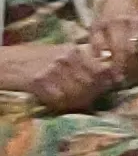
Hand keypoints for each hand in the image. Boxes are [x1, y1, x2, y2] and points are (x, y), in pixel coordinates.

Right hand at [0, 37, 114, 112]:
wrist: (6, 62)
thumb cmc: (35, 57)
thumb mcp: (61, 52)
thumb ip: (82, 61)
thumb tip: (107, 74)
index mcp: (75, 49)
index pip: (103, 68)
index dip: (108, 81)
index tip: (109, 88)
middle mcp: (67, 58)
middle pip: (92, 83)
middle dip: (94, 94)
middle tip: (90, 100)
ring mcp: (53, 70)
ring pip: (78, 93)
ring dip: (79, 102)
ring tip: (75, 103)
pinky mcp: (39, 82)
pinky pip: (59, 100)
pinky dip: (62, 105)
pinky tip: (59, 103)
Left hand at [91, 0, 137, 81]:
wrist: (125, 2)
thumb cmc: (107, 20)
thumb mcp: (96, 29)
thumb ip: (96, 45)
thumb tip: (100, 62)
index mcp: (115, 24)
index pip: (119, 49)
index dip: (116, 65)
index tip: (112, 78)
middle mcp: (134, 24)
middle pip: (134, 52)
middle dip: (127, 69)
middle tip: (122, 81)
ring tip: (133, 78)